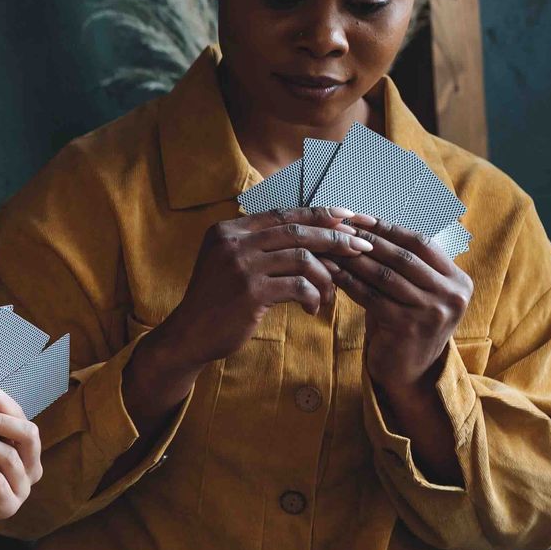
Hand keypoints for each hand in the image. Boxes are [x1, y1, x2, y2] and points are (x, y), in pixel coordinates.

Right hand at [157, 207, 371, 368]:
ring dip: (325, 275)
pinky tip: (313, 308)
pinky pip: (298, 286)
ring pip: (302, 258)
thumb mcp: (229, 262)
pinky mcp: (250, 293)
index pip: (283, 214)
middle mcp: (232, 242)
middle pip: (297, 231)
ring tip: (331, 293)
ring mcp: (240, 267)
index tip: (348, 219)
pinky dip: (313, 296)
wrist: (188, 335)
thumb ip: (259, 245)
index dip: (319, 215)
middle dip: (334, 239)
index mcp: (228, 229)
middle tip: (361, 247)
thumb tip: (313, 234)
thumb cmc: (217, 301)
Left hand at [324, 218, 471, 391]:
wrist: (409, 373)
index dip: (388, 228)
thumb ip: (405, 264)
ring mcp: (432, 311)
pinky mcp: (407, 327)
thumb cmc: (406, 325)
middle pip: (402, 256)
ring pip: (384, 274)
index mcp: (458, 281)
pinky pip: (370, 295)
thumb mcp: (416, 292)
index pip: (421, 243)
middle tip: (338, 226)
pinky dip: (347, 281)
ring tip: (329, 246)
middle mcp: (452, 295)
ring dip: (353, 258)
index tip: (359, 217)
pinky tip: (329, 271)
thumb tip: (368, 225)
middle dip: (367, 239)